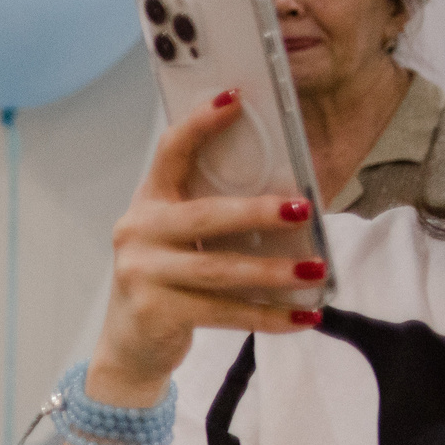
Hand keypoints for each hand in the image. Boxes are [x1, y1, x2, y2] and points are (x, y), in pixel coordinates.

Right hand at [97, 89, 326, 399]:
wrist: (128, 346)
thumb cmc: (166, 283)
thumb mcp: (179, 241)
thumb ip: (212, 217)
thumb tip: (291, 200)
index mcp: (148, 204)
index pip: (171, 153)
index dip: (200, 123)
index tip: (236, 98)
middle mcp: (137, 233)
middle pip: (204, 217)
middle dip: (258, 213)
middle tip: (304, 208)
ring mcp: (141, 274)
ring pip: (219, 270)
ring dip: (273, 272)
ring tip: (315, 269)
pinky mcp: (155, 312)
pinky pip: (223, 313)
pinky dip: (268, 317)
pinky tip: (303, 316)